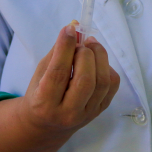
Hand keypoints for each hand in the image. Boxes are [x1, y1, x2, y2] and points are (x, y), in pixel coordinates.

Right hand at [0, 21, 119, 151]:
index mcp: (44, 103)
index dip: (66, 47)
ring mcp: (87, 114)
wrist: (46, 126)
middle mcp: (67, 113)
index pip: (58, 72)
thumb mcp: (40, 73)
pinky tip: (97, 62)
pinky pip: (112, 85)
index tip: (69, 28)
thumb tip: (73, 26)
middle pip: (85, 79)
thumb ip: (57, 51)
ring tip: (90, 46)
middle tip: (80, 43)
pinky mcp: (100, 110)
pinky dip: (107, 68)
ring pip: (103, 81)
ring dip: (99, 56)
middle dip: (85, 53)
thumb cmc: (39, 94)